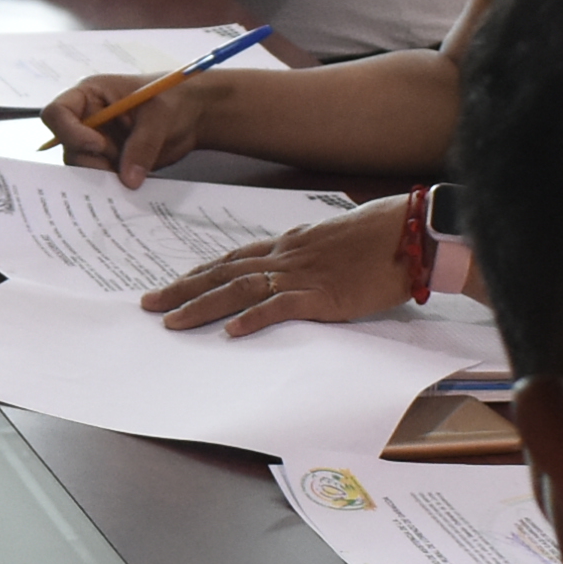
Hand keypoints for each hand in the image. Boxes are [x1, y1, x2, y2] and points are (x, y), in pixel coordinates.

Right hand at [40, 68, 250, 188]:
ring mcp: (95, 143)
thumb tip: (128, 179)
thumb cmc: (173, 99)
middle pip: (66, 147)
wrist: (193, 115)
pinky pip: (100, 179)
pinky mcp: (108, 163)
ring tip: (133, 171)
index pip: (57, 113)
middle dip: (91, 160)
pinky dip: (113, 185)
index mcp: (89, 95)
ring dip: (103, 175)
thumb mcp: (160, 116)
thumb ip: (143, 145)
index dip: (69, 132)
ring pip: (81, 168)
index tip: (99, 145)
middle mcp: (85, 120)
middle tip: (120, 165)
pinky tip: (134, 181)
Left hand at [144, 198, 418, 333]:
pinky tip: (232, 331)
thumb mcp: (334, 241)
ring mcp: (303, 275)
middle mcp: (287, 256)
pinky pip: (281, 306)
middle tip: (148, 303)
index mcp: (290, 243)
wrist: (414, 232)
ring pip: (239, 289)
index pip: (233, 257)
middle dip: (182, 289)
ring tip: (171, 321)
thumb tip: (294, 263)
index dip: (200, 271)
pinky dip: (254, 318)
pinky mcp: (324, 295)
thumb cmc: (382, 236)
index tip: (174, 283)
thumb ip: (309, 253)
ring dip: (202, 305)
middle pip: (223, 272)